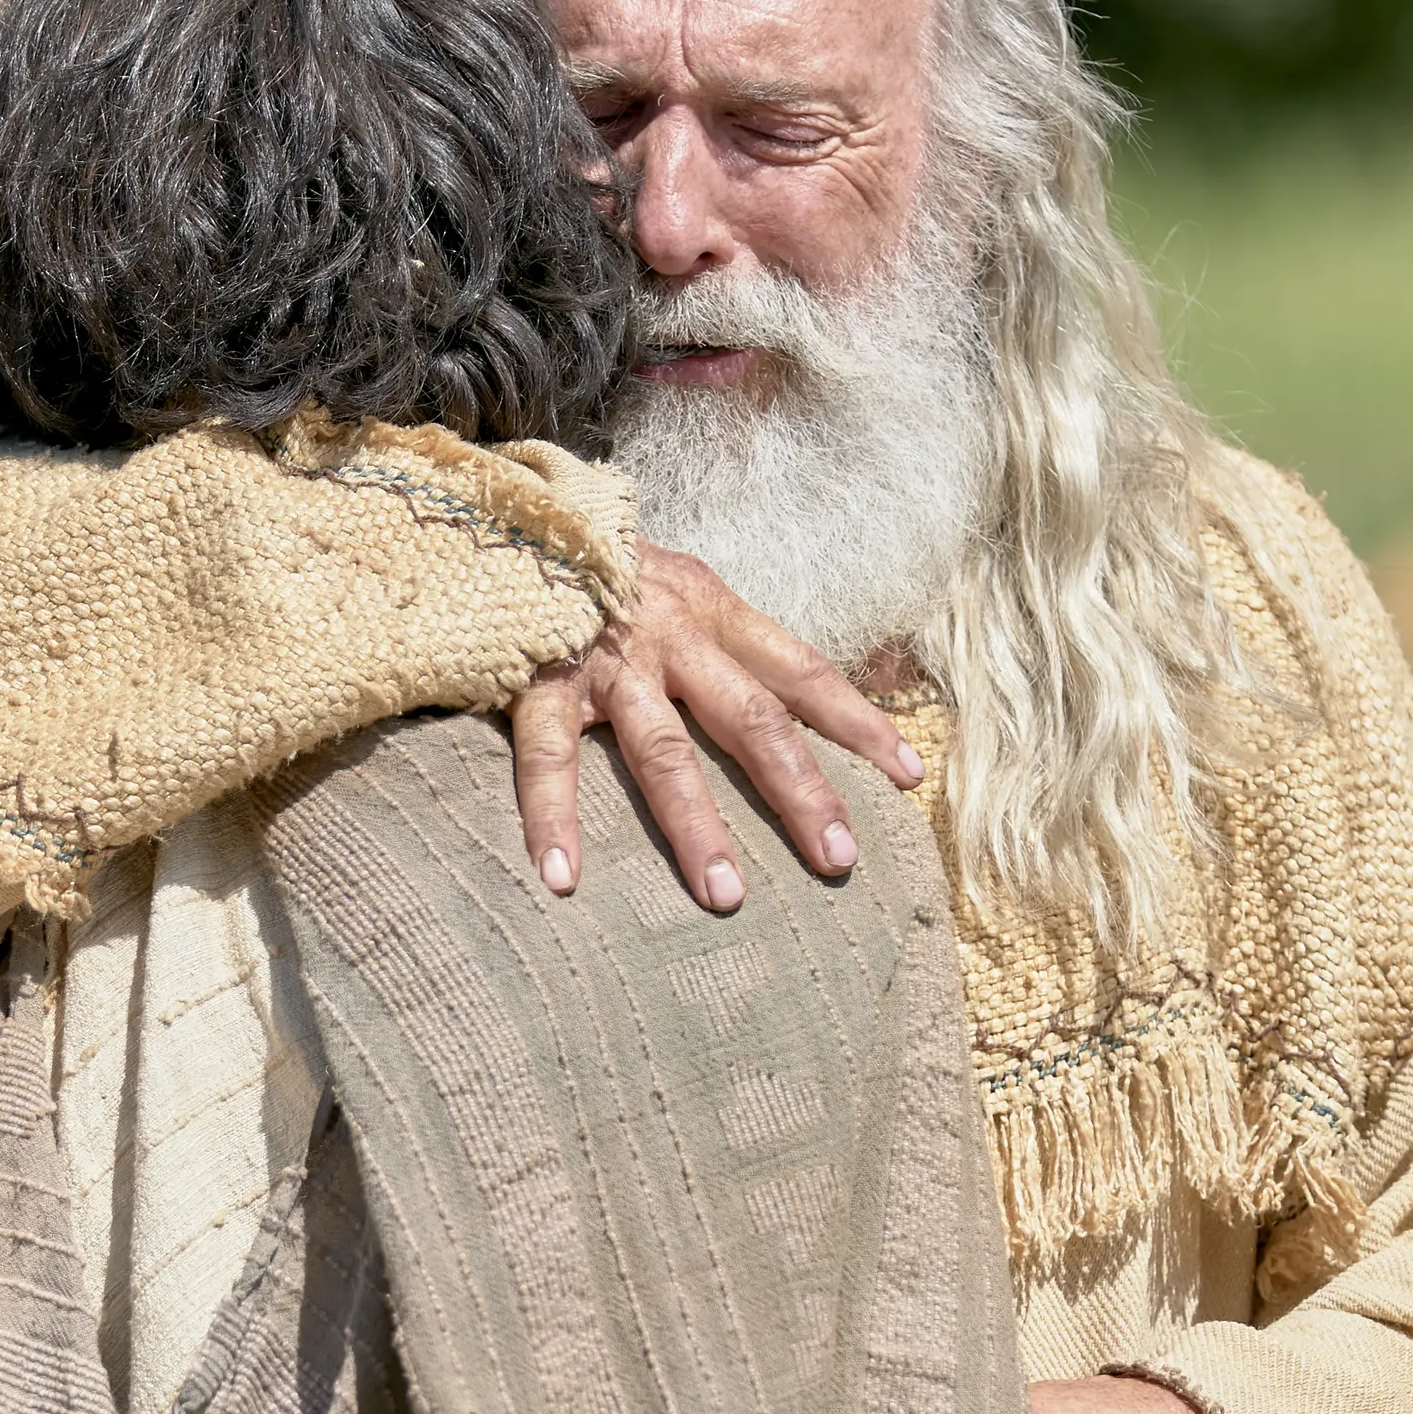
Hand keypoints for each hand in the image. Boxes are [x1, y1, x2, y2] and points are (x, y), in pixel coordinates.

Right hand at [507, 544, 918, 912]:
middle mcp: (672, 635)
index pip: (802, 672)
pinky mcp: (538, 679)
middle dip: (800, 793)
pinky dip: (552, 818)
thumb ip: (716, 639)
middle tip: (839, 859)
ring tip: (726, 896)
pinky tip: (563, 877)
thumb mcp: (674, 584)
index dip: (858, 724)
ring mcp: (606, 661)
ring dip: (696, 828)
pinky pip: (548, 757)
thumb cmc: (595, 566)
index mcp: (712, 610)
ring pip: (662, 753)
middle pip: (752, 720)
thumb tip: (782, 705)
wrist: (503, 516)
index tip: (909, 778)